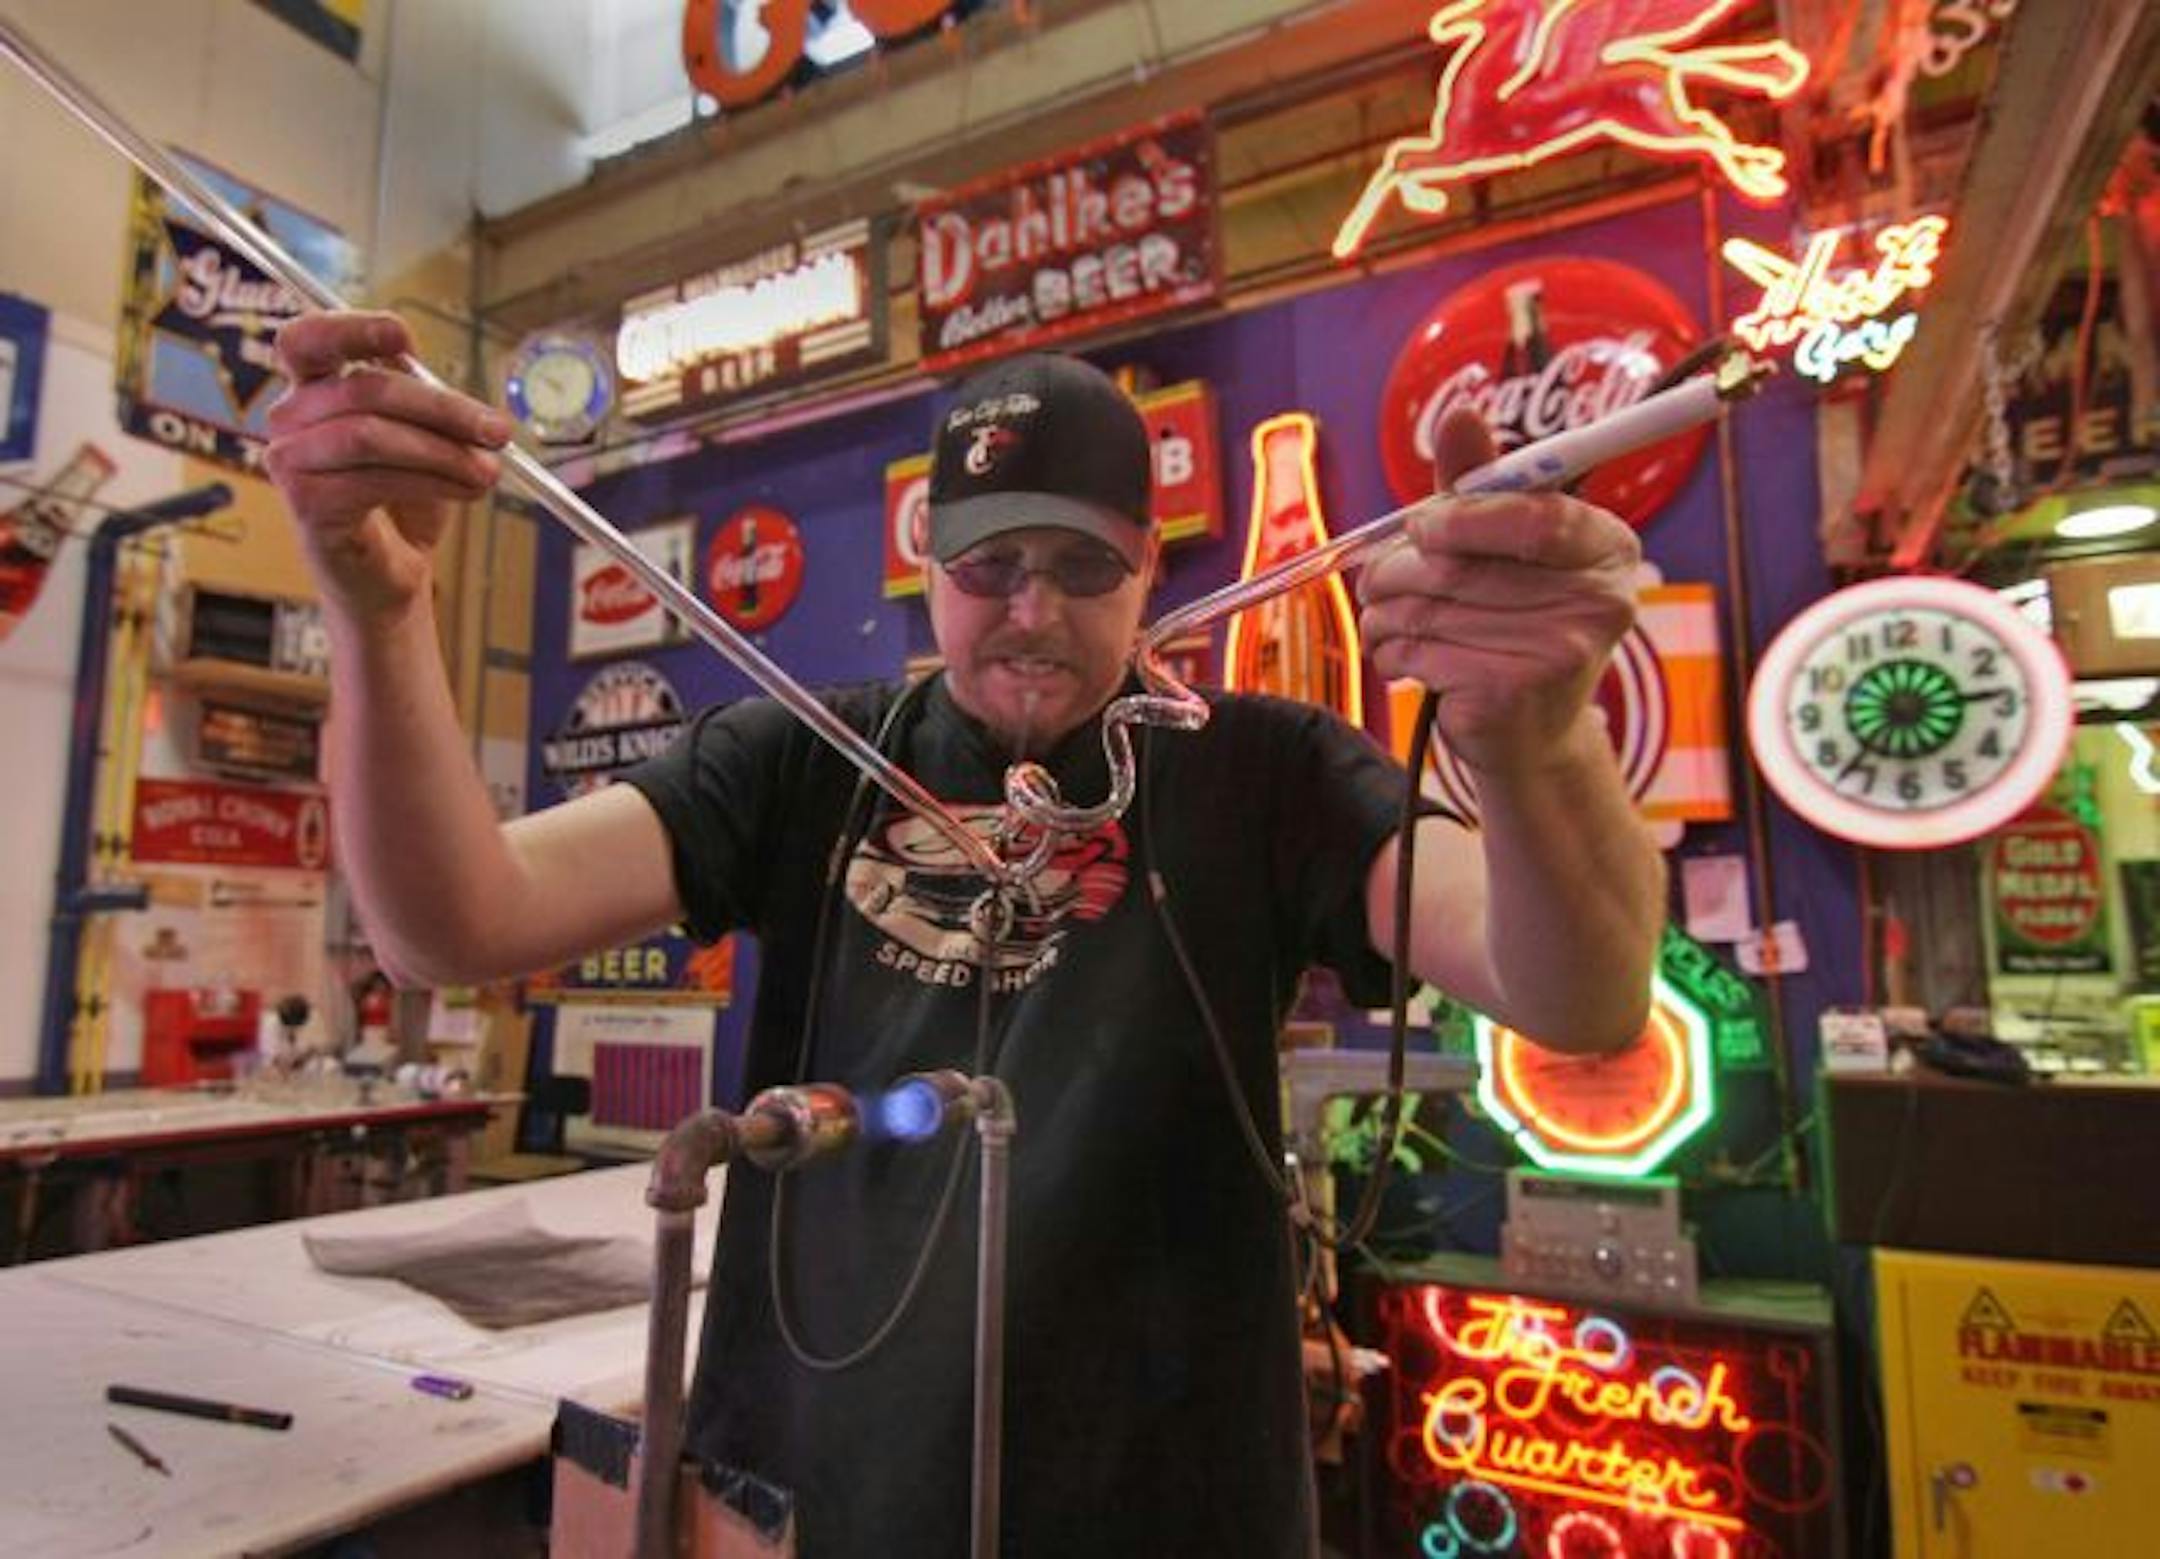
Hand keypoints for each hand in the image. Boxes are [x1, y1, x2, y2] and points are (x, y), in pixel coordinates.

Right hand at [265, 312, 512, 621]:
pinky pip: (373, 478)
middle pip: (363, 389)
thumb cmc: (402, 501)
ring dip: (443, 451)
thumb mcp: (423, 443)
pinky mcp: (305, 502)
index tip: (403, 337)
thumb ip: (432, 411)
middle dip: (442, 408)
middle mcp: (290, 419)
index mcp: (313, 390)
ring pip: (370, 433)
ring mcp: (291, 461)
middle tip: (498, 431)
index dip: (350, 328)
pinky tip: (466, 491)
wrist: (388, 574)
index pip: (308, 339)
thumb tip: (474, 408)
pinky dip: (431, 481)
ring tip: (489, 472)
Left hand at [1357, 407, 1640, 776]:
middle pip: (1461, 566)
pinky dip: (1391, 651)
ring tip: (1382, 618)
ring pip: (1429, 609)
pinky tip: (1398, 655)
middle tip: (1375, 579)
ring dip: (1384, 612)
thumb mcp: (1507, 548)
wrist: (1530, 732)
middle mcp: (1596, 601)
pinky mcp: (1511, 694)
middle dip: (1397, 569)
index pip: (1533, 517)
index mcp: (1608, 547)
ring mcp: (1558, 653)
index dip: (1462, 517)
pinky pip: (1421, 651)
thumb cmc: (1515, 624)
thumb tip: (1461, 414)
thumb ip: (1481, 486)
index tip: (1421, 526)